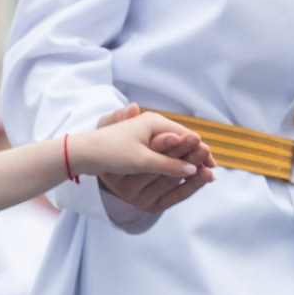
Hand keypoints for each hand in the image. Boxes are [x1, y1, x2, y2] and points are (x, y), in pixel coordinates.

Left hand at [78, 107, 215, 213]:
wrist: (81, 152)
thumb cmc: (112, 153)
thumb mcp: (143, 161)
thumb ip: (169, 165)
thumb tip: (192, 171)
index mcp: (156, 122)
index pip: (187, 136)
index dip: (201, 152)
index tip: (212, 167)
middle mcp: (152, 124)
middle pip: (181, 140)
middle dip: (196, 155)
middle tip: (210, 170)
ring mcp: (145, 133)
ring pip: (172, 146)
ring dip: (185, 158)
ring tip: (198, 172)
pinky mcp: (138, 143)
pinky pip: (161, 151)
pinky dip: (172, 160)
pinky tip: (177, 171)